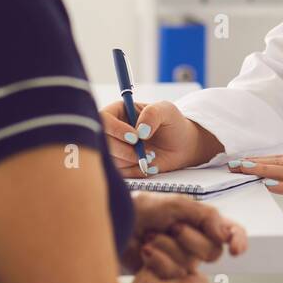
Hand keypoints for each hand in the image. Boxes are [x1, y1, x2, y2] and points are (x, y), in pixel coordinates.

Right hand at [100, 99, 222, 177]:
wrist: (181, 146)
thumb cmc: (172, 123)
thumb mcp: (167, 111)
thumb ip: (153, 114)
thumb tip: (140, 130)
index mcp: (119, 111)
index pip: (103, 118)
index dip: (115, 129)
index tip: (135, 137)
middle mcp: (112, 130)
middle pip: (100, 141)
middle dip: (122, 149)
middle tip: (141, 152)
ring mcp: (115, 149)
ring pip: (108, 158)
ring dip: (129, 160)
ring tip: (150, 156)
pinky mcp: (121, 165)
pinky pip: (118, 172)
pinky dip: (134, 170)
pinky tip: (148, 164)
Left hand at [121, 192, 247, 276]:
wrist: (118, 222)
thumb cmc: (145, 208)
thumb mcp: (178, 204)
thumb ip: (206, 216)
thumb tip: (225, 233)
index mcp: (204, 222)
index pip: (232, 232)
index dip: (239, 241)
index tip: (235, 249)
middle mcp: (197, 242)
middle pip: (213, 252)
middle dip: (191, 239)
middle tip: (173, 227)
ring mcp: (183, 259)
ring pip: (191, 264)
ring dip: (168, 247)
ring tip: (152, 236)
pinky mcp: (167, 273)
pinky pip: (173, 274)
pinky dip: (157, 260)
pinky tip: (147, 250)